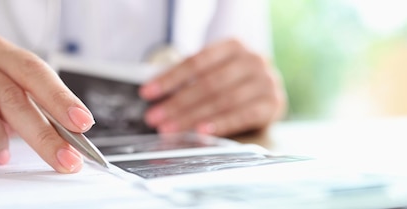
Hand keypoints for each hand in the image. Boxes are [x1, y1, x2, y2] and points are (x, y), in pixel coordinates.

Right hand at [0, 36, 94, 172]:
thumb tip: (68, 141)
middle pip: (12, 92)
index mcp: (1, 53)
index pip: (35, 71)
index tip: (82, 122)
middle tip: (61, 157)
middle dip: (41, 132)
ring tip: (0, 155)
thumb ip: (33, 113)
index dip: (60, 97)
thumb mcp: (6, 104)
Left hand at [139, 39, 285, 135]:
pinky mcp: (273, 104)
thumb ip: (188, 79)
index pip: (196, 62)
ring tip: (170, 128)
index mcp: (233, 46)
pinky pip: (242, 115)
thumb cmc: (233, 82)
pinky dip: (220, 124)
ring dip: (192, 117)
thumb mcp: (213, 72)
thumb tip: (153, 93)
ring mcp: (266, 82)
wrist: (268, 93)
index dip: (170, 78)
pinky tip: (201, 131)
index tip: (147, 93)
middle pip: (208, 84)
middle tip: (155, 117)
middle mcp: (253, 60)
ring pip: (222, 101)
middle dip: (177, 103)